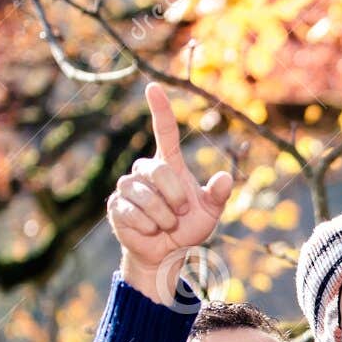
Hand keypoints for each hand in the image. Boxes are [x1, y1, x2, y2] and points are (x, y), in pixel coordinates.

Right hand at [107, 82, 233, 303]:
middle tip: (180, 213)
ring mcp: (127, 187)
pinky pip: (132, 213)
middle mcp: (145, 171)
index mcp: (169, 165)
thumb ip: (218, 196)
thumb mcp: (210, 213)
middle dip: (175, 196)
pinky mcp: (116, 206)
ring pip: (145, 196)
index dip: (160, 110)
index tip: (153, 88)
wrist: (166, 253)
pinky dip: (148, 227)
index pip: (164, 132)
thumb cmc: (188, 227)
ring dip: (163, 217)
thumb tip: (225, 178)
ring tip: (166, 225)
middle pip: (158, 170)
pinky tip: (150, 231)